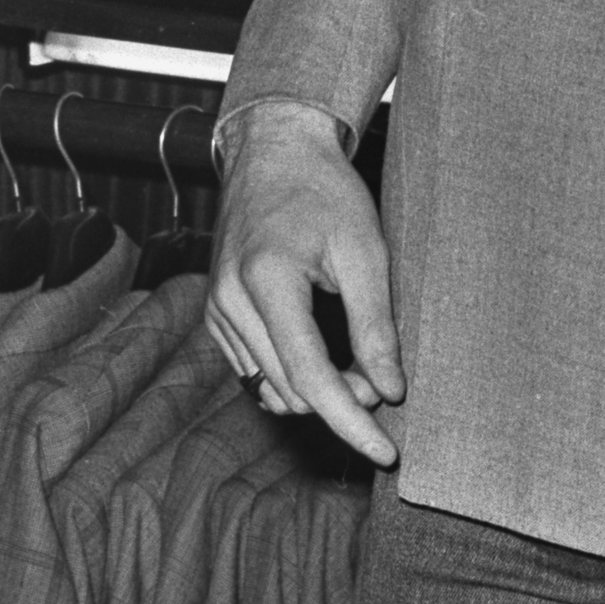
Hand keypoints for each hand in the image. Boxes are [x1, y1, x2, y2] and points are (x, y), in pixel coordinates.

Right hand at [207, 108, 403, 467]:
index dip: (351, 421)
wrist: (273, 150)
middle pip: (290, 389)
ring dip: (317, 393)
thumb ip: (376, 325)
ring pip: (269, 389)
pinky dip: (292, 379)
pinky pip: (254, 372)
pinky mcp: (216, 314)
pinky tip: (324, 359)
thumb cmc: (324, 191)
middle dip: (343, 401)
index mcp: (266, 279)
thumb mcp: (365, 251)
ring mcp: (216, 310)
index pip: (309, 375)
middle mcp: (230, 300)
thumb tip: (388, 391)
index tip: (386, 453)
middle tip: (385, 379)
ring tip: (359, 365)